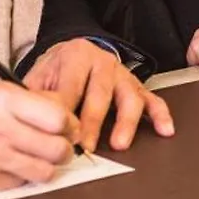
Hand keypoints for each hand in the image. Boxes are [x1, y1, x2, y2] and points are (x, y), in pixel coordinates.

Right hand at [0, 81, 78, 190]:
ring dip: (47, 167)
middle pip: (57, 148)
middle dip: (64, 150)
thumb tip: (65, 117)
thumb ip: (29, 102)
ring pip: (44, 171)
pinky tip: (12, 166)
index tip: (69, 128)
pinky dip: (21, 177)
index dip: (70, 126)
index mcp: (4, 99)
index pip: (58, 117)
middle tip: (59, 148)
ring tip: (38, 159)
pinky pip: (21, 184)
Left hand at [22, 38, 175, 151]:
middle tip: (86, 146)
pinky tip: (164, 129)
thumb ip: (36, 96)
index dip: (66, 112)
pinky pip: (152, 99)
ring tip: (119, 143)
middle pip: (100, 93)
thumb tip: (34, 121)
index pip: (71, 86)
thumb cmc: (57, 70)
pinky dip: (160, 114)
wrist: (74, 52)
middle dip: (93, 122)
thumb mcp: (39, 76)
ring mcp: (123, 74)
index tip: (60, 134)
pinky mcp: (137, 86)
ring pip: (129, 97)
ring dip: (125, 122)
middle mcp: (103, 62)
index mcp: (76, 56)